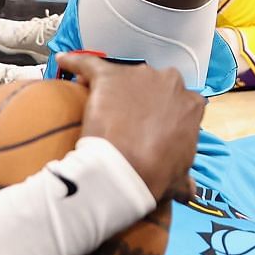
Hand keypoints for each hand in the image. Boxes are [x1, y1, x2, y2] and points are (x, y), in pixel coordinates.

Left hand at [56, 53, 203, 202]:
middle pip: (155, 85)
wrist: (123, 171)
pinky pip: (88, 63)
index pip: (182, 103)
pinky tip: (63, 62)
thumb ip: (184, 180)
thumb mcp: (177, 180)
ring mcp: (139, 75)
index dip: (166, 114)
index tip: (156, 126)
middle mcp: (170, 82)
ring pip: (125, 76)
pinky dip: (75, 63)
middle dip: (144, 98)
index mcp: (191, 105)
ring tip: (99, 107)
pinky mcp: (109, 75)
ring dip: (115, 88)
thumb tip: (189, 192)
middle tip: (129, 120)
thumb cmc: (154, 175)